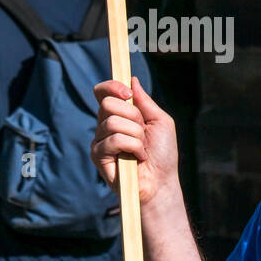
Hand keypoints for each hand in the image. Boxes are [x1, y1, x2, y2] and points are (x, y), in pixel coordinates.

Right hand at [91, 76, 178, 205]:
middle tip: (143, 132)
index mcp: (119, 115)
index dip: (111, 87)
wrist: (162, 181)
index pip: (103, 93)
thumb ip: (145, 101)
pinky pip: (113, 140)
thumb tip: (131, 79)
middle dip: (133, 116)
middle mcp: (106, 125)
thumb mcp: (160, 121)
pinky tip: (137, 157)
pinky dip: (132, 146)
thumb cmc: (163, 154)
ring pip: (112, 122)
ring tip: (141, 148)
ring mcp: (100, 140)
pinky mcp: (98, 156)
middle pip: (107, 103)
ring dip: (136, 135)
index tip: (126, 92)